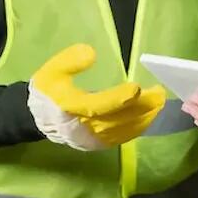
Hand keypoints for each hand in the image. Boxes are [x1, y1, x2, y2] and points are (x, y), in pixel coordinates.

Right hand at [27, 44, 165, 149]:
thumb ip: (69, 61)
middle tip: (159, 94)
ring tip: (158, 103)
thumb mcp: (51, 70)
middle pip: (117, 118)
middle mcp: (83, 126)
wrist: (37, 118)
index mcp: (70, 107)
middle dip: (141, 107)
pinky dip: (137, 128)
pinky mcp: (97, 144)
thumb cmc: (48, 91)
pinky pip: (121, 138)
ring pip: (122, 130)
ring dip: (143, 118)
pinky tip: (148, 118)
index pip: (98, 105)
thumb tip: (91, 53)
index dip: (118, 98)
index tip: (137, 88)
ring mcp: (91, 138)